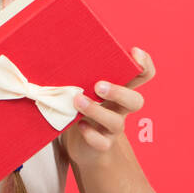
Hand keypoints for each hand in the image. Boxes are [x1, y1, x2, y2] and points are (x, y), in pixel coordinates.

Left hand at [62, 46, 155, 168]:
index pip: (142, 76)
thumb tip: (49, 47)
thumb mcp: (80, 87)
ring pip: (116, 123)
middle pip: (135, 101)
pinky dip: (91, 134)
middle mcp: (119, 109)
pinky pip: (102, 142)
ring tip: (77, 101)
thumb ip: (75, 72)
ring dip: (97, 111)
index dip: (145, 65)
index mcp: (118, 90)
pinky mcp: (101, 144)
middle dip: (119, 92)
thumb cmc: (79, 109)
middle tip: (98, 85)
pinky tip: (79, 126)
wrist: (81, 145)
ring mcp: (111, 129)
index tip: (134, 52)